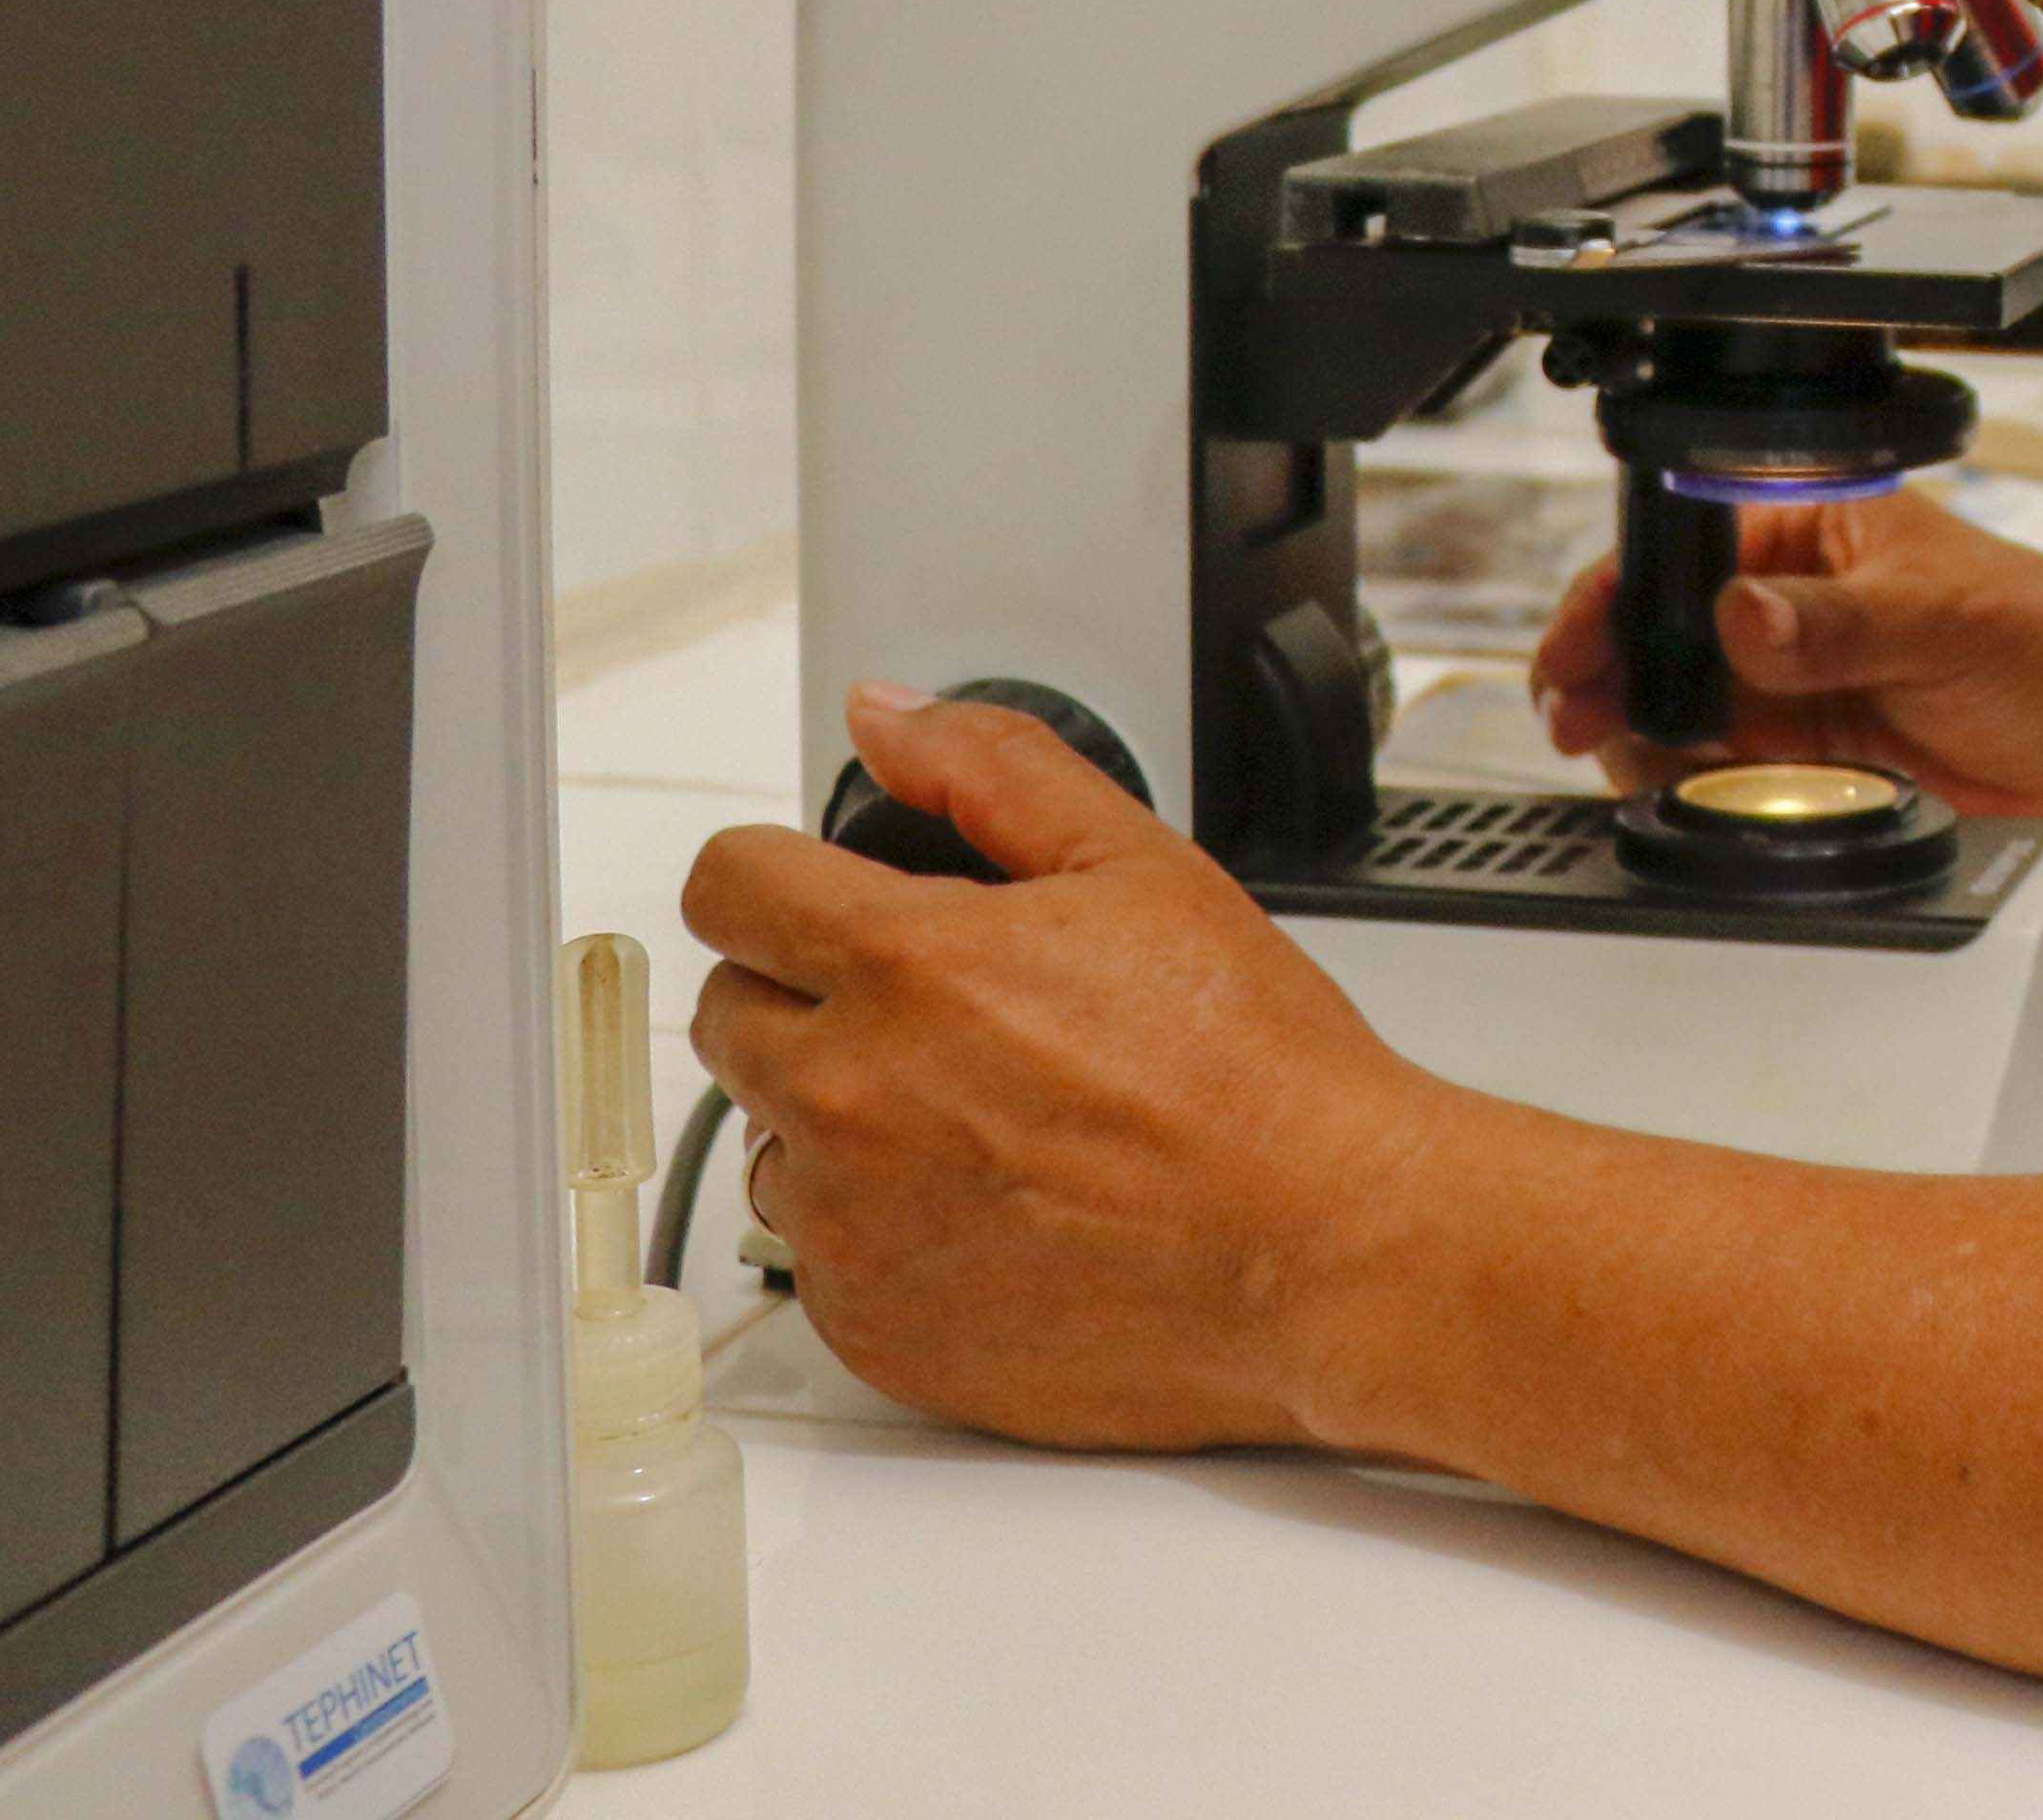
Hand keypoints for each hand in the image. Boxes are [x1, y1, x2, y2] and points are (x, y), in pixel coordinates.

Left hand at [682, 685, 1455, 1451]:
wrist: (1316, 1245)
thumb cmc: (1252, 1069)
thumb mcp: (1143, 866)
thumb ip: (993, 770)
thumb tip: (887, 718)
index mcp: (904, 966)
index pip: (726, 886)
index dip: (778, 874)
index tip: (818, 896)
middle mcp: (849, 1097)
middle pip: (730, 1012)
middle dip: (812, 993)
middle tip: (941, 1012)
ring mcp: (848, 1224)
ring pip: (771, 1140)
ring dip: (839, 1119)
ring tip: (982, 1121)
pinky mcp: (869, 1324)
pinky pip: (819, 1255)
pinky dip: (881, 1228)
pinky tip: (994, 1208)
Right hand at [1531, 477, 2042, 815]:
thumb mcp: (1936, 615)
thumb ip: (1835, 622)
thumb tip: (1745, 616)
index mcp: (1809, 521)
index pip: (1680, 544)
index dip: (1616, 592)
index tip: (1578, 646)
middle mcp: (1785, 597)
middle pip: (1655, 630)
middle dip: (1605, 674)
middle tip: (1576, 717)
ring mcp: (1786, 678)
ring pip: (1669, 705)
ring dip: (1636, 737)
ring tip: (1630, 761)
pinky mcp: (1798, 753)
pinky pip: (1710, 768)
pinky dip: (1681, 785)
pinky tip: (1678, 793)